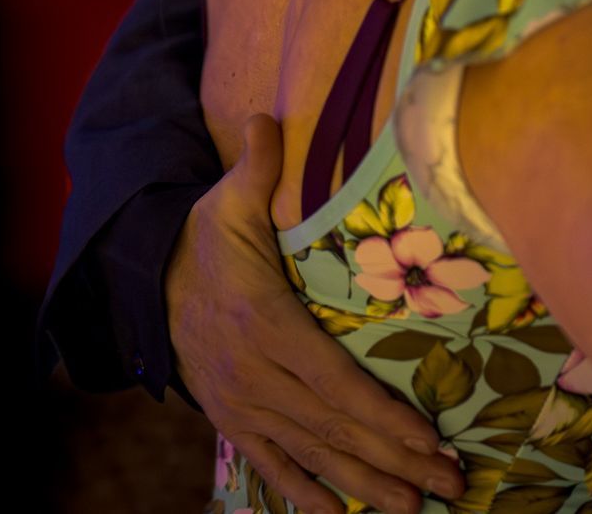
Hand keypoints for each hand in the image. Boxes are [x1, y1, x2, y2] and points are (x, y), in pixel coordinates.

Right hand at [169, 115, 464, 513]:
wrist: (143, 280)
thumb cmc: (203, 235)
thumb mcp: (228, 198)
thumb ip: (258, 165)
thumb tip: (268, 117)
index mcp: (264, 325)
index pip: (333, 380)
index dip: (381, 415)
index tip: (427, 438)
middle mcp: (255, 376)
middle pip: (334, 427)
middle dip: (394, 460)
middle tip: (448, 484)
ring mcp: (242, 404)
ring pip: (312, 452)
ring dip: (365, 483)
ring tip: (413, 506)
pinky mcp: (232, 418)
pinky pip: (272, 463)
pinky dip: (305, 492)